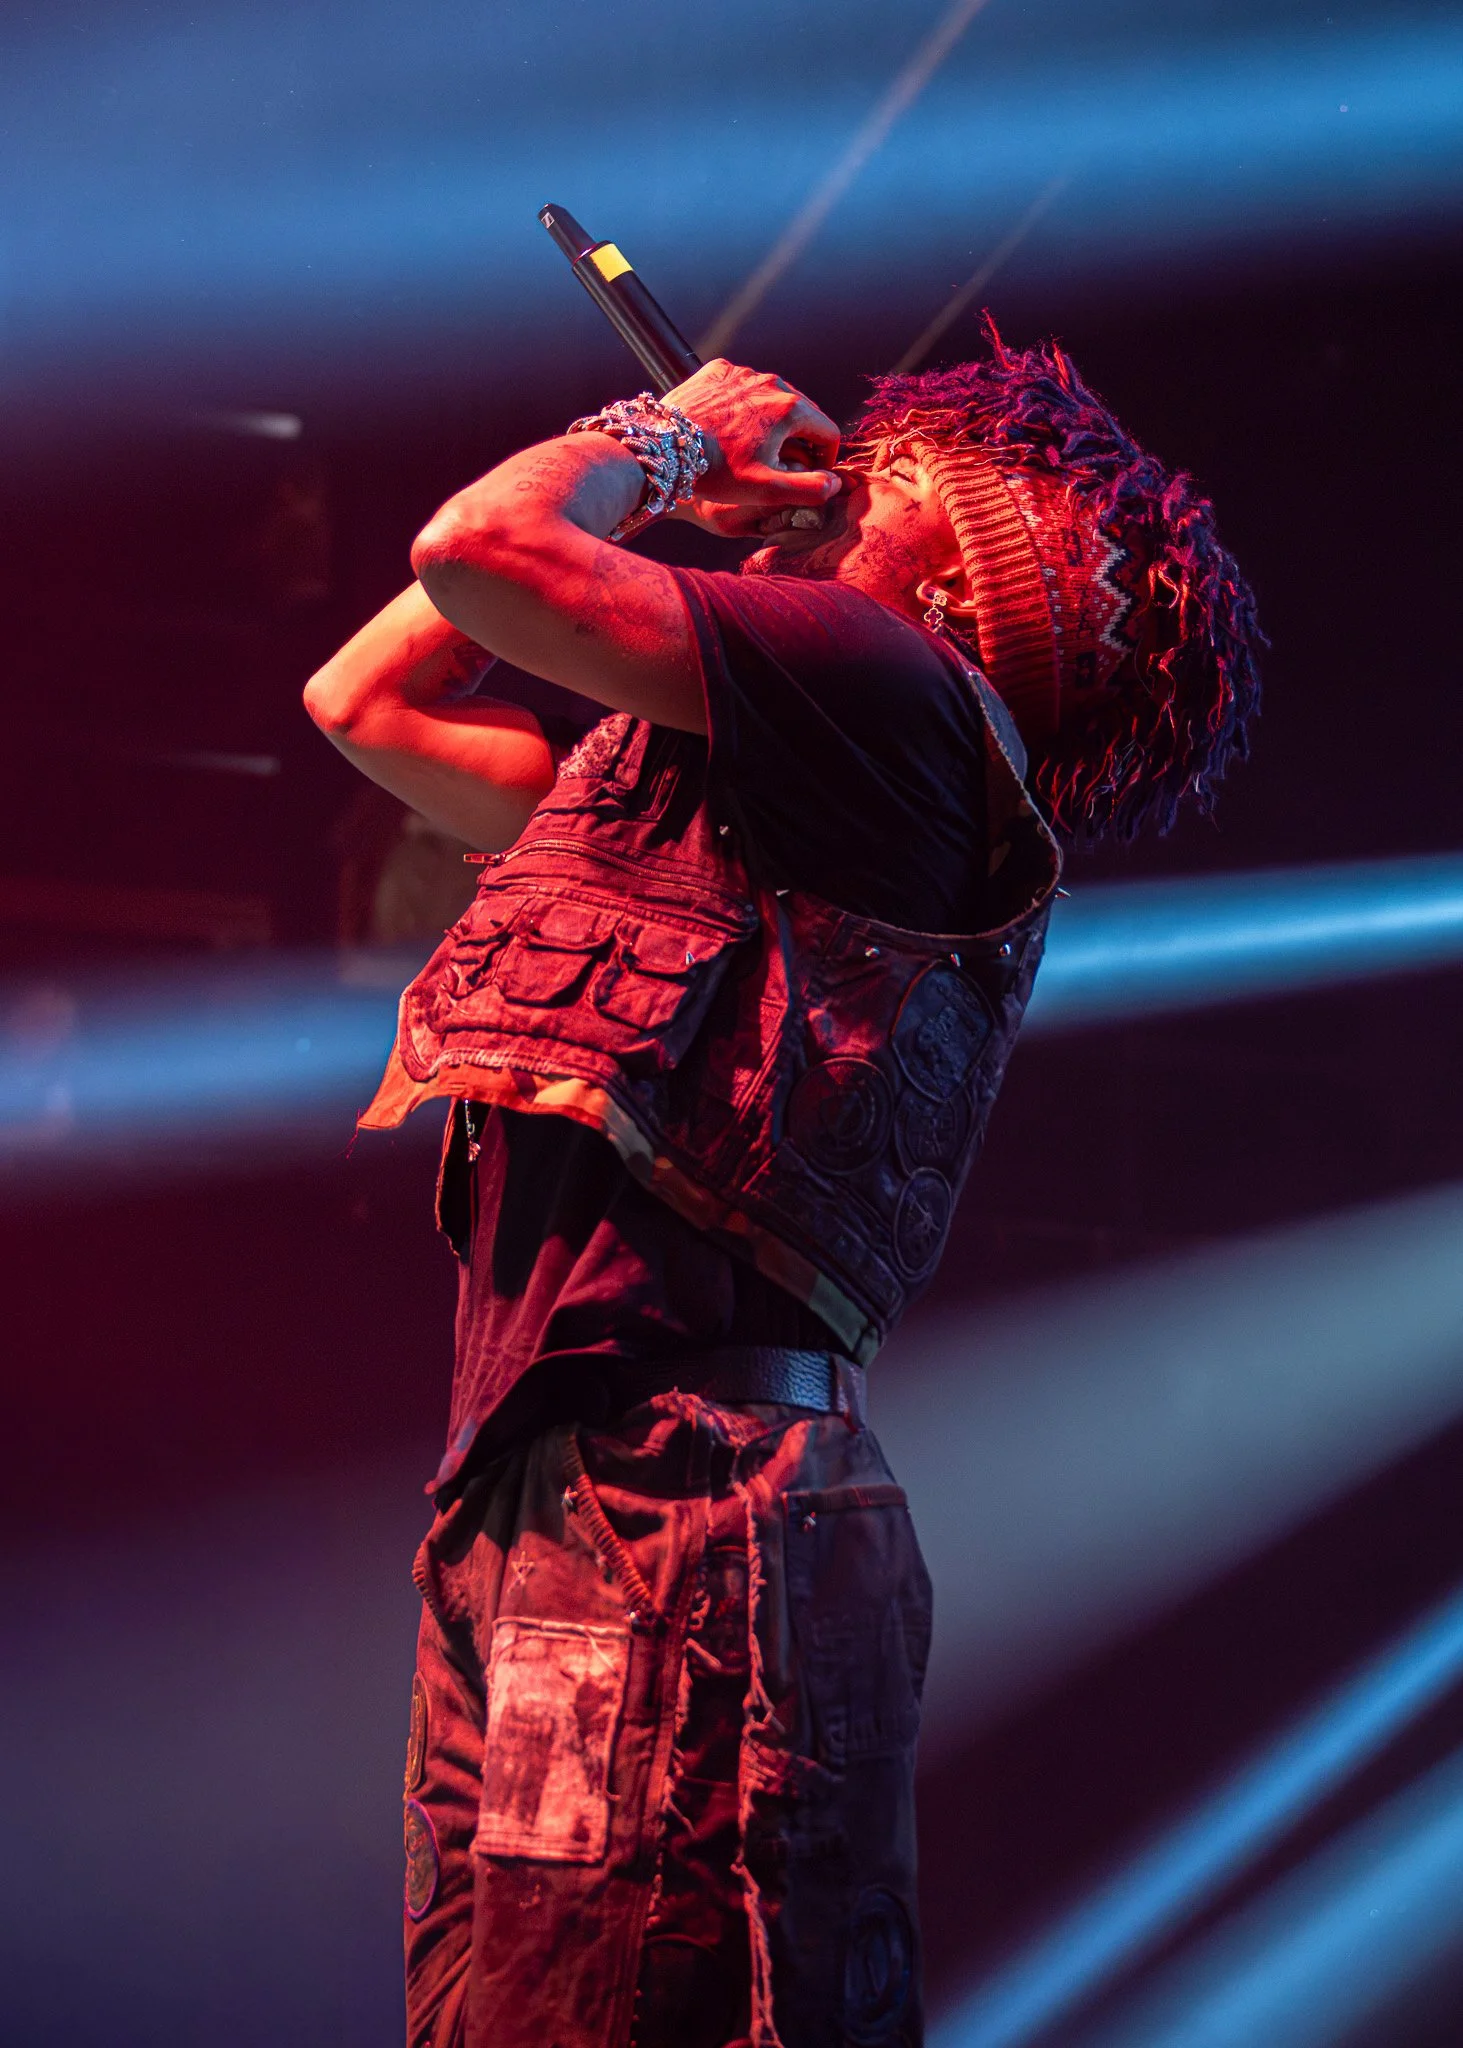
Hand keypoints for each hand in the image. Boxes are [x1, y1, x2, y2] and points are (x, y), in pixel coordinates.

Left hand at [662, 359, 841, 535]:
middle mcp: (772, 382)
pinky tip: (730, 426)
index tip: (815, 473)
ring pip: (772, 398)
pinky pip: (743, 387)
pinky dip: (744, 405)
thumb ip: (809, 489)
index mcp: (791, 408)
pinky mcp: (719, 370)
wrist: (663, 447)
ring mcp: (744, 373)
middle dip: (800, 439)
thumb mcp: (767, 489)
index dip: (827, 458)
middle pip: (803, 412)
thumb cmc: (716, 471)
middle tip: (785, 464)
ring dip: (772, 421)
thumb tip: (835, 484)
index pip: (828, 431)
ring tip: (755, 447)